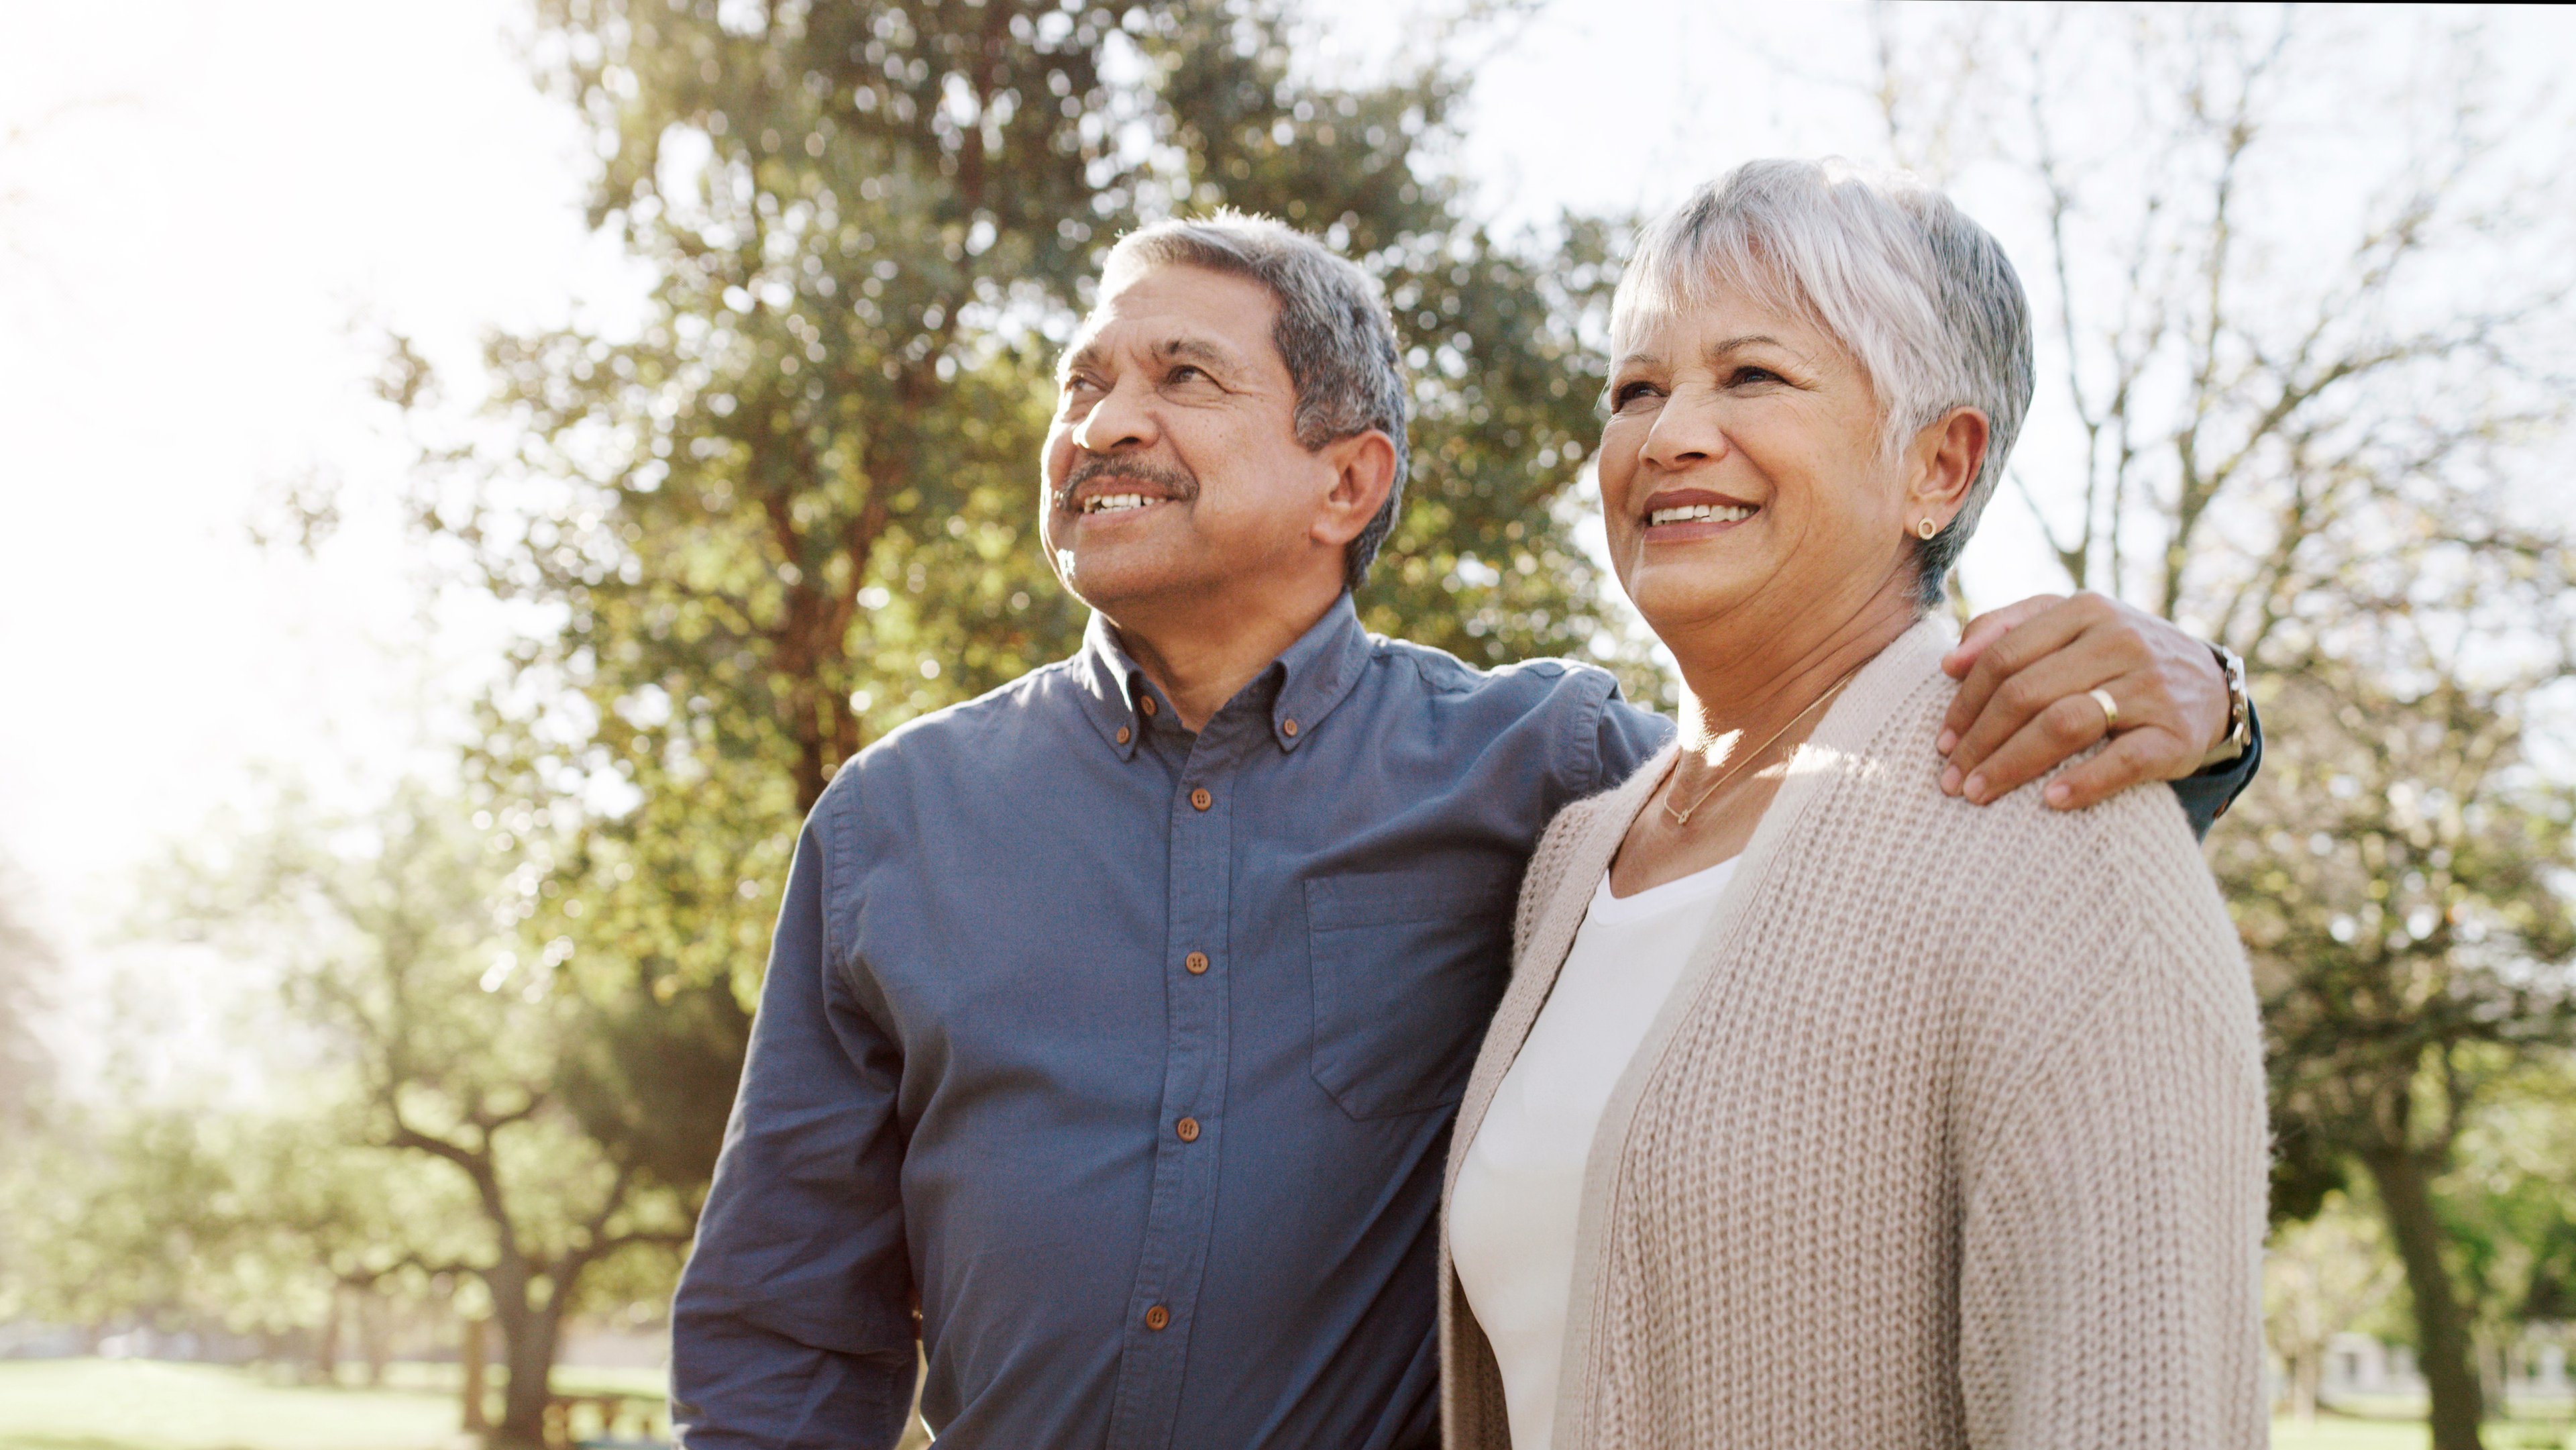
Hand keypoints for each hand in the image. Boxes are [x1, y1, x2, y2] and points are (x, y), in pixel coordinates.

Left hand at [1936, 591, 2229, 810]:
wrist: (2208, 684)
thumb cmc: (2116, 658)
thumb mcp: (2070, 626)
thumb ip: (2007, 628)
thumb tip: (1951, 661)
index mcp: (2084, 611)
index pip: (2004, 656)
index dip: (1965, 702)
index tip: (1941, 741)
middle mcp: (2119, 641)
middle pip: (2026, 692)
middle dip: (1979, 740)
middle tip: (1950, 779)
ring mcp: (2149, 686)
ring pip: (2064, 724)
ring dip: (2012, 764)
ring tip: (1978, 793)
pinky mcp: (2175, 733)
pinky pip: (2123, 760)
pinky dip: (2083, 782)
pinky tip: (2049, 801)